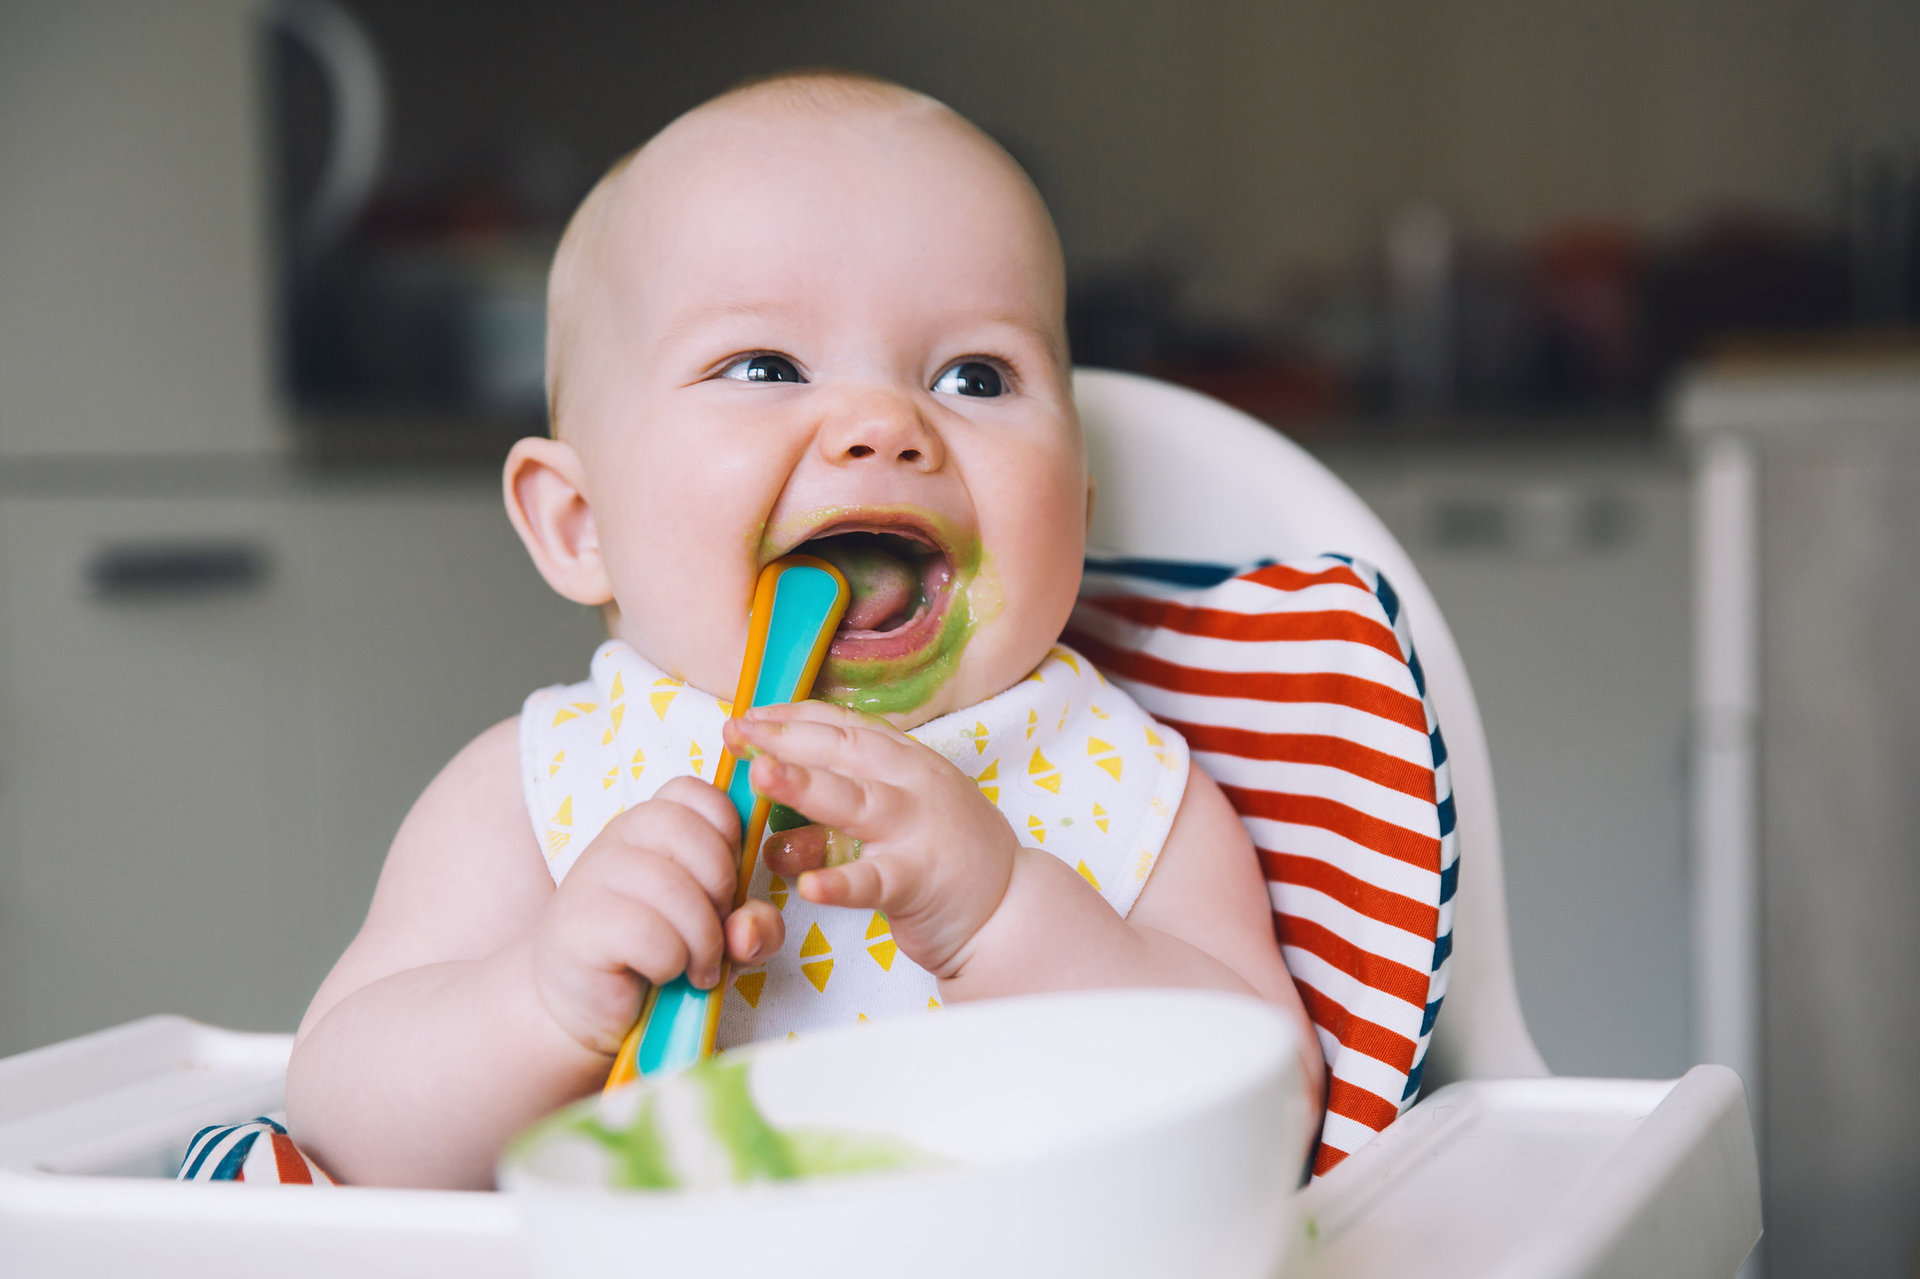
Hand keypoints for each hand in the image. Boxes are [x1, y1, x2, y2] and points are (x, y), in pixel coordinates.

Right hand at [528, 776, 784, 1055]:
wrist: (588, 1006)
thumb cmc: (660, 957)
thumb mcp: (725, 935)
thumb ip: (756, 925)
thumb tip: (748, 931)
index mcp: (649, 825)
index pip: (692, 792)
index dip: (727, 834)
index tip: (726, 882)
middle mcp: (616, 839)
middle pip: (688, 831)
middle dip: (721, 886)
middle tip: (717, 930)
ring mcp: (590, 878)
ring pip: (672, 887)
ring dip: (703, 938)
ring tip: (697, 966)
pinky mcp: (577, 926)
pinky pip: (647, 933)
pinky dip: (671, 961)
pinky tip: (663, 974)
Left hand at [722, 701, 1019, 977]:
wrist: (1010, 911)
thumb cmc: (944, 858)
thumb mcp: (893, 817)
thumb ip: (838, 804)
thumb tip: (774, 789)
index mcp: (907, 761)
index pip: (844, 727)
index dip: (793, 717)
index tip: (748, 715)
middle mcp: (913, 784)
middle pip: (842, 751)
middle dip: (784, 738)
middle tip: (734, 732)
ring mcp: (917, 830)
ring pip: (854, 801)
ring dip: (804, 785)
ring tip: (759, 775)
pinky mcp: (919, 881)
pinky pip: (873, 881)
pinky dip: (840, 883)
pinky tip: (808, 886)